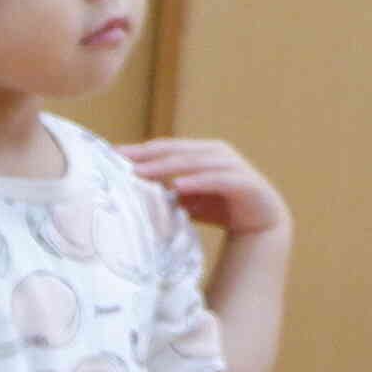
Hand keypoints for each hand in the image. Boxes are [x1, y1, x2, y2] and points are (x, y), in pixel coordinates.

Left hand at [119, 136, 288, 239]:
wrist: (259, 223)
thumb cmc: (218, 206)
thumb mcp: (185, 197)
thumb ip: (164, 188)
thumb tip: (126, 188)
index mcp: (202, 151)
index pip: (165, 147)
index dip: (140, 150)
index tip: (111, 155)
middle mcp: (217, 153)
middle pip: (177, 151)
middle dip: (147, 155)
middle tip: (120, 161)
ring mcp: (233, 165)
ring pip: (195, 162)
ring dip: (167, 167)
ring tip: (141, 172)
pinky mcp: (246, 182)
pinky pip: (218, 180)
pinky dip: (198, 182)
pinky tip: (179, 186)